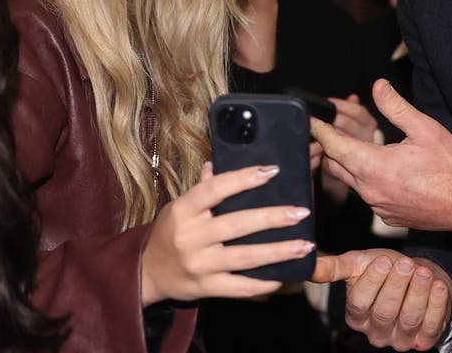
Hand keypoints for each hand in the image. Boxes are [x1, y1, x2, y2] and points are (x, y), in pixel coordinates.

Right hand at [140, 163, 314, 304]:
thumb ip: (202, 188)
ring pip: (244, 258)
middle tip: (301, 212)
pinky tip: (284, 275)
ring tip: (305, 245)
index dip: (243, 179)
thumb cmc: (170, 232)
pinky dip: (264, 282)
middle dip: (272, 218)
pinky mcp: (206, 288)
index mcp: (183, 210)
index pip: (214, 189)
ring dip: (278, 251)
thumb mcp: (179, 206)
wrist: (147, 272)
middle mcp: (190, 237)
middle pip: (236, 225)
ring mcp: (199, 265)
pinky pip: (240, 287)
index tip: (271, 171)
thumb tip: (217, 162)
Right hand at [311, 249, 451, 350]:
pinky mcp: (423, 341)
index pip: (360, 304)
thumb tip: (307, 264)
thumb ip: (334, 267)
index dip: (372, 283)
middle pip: (385, 312)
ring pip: (409, 319)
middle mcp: (376, 333)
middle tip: (405, 265)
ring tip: (422, 271)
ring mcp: (400, 340)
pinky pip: (430, 327)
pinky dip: (436, 306)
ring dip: (418, 293)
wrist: (415, 275)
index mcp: (356, 316)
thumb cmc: (384, 269)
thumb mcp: (358, 264)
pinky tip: (436, 285)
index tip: (382, 261)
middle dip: (396, 287)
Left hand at [312, 79, 451, 233]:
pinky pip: (368, 196)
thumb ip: (395, 107)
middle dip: (331, 147)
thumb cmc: (451, 167)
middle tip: (333, 131)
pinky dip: (367, 182)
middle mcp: (370, 190)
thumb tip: (378, 87)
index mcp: (374, 166)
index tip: (311, 121)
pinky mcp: (387, 217)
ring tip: (358, 148)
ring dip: (349, 165)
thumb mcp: (424, 128)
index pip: (334, 146)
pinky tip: (383, 172)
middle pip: (335, 165)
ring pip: (350, 182)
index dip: (320, 131)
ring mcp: (378, 206)